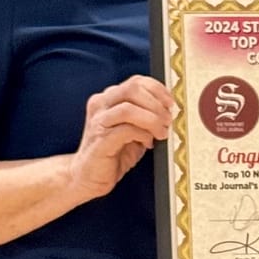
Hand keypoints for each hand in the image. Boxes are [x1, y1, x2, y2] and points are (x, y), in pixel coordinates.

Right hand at [66, 75, 172, 200]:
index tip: (170, 103)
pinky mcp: (100, 140)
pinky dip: (142, 134)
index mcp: (109, 98)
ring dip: (151, 119)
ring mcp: (98, 121)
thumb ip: (147, 117)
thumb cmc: (113, 153)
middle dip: (156, 104)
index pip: (136, 81)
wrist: (87, 176)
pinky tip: (147, 143)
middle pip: (132, 89)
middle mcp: (101, 104)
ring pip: (128, 108)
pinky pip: (126, 130)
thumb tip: (169, 111)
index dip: (158, 89)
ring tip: (161, 132)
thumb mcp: (135, 130)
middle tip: (168, 120)